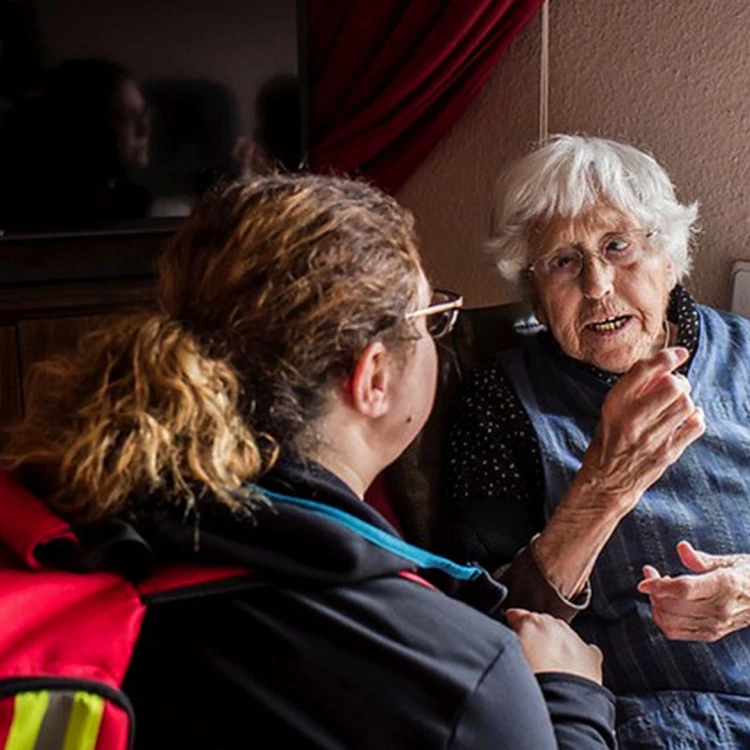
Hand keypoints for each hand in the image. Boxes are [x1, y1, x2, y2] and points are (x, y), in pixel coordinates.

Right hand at [505, 608, 602, 683]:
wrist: (561, 704)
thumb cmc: (532, 684)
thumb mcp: (508, 658)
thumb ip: (507, 645)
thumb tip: (505, 645)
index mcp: (531, 622)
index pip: (517, 615)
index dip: (511, 623)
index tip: (508, 632)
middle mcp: (554, 626)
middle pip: (542, 624)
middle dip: (536, 635)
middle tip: (529, 654)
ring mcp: (574, 640)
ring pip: (563, 635)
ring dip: (556, 645)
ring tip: (549, 666)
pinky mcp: (591, 657)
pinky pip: (586, 651)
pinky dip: (579, 656)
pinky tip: (574, 667)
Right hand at [577, 347, 704, 516]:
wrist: (607, 479)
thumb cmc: (609, 439)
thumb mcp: (611, 409)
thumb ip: (634, 389)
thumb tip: (665, 366)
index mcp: (615, 404)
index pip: (643, 371)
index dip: (666, 357)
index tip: (678, 353)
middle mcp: (632, 419)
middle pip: (672, 387)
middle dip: (679, 382)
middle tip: (676, 386)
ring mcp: (651, 437)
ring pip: (686, 405)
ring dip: (687, 400)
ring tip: (679, 403)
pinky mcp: (667, 452)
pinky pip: (695, 426)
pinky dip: (695, 417)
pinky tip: (686, 418)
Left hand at [637, 541, 749, 641]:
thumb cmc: (748, 575)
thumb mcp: (730, 561)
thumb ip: (702, 559)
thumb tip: (681, 547)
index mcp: (725, 586)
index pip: (684, 589)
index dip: (660, 584)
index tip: (645, 576)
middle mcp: (720, 609)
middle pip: (673, 606)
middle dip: (654, 591)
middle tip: (650, 575)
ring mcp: (716, 625)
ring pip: (671, 622)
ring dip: (656, 605)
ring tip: (658, 589)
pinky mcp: (711, 634)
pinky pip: (676, 632)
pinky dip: (662, 618)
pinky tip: (664, 602)